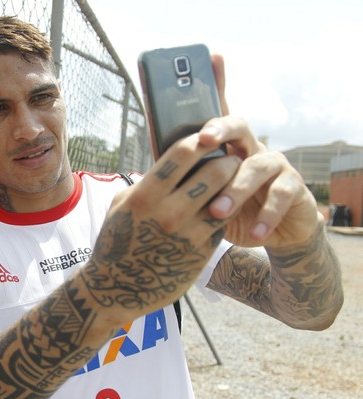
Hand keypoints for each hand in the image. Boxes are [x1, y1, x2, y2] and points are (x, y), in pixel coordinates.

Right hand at [89, 136, 240, 311]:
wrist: (114, 290)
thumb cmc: (115, 244)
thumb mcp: (121, 206)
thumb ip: (145, 184)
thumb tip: (170, 164)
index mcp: (145, 195)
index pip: (182, 153)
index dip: (201, 140)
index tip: (210, 137)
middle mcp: (168, 213)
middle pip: (213, 173)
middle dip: (227, 162)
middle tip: (232, 159)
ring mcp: (187, 235)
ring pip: (225, 200)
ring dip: (235, 187)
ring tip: (236, 181)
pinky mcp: (200, 254)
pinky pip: (221, 226)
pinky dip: (225, 214)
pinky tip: (224, 209)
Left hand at [199, 118, 319, 248]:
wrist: (274, 234)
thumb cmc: (234, 213)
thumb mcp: (208, 202)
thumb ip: (190, 189)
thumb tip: (146, 182)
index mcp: (229, 150)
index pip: (218, 125)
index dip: (210, 121)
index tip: (195, 131)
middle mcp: (253, 150)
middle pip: (240, 128)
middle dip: (222, 131)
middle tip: (204, 141)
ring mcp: (276, 166)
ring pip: (257, 166)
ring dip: (236, 189)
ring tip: (218, 211)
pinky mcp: (295, 187)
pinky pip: (281, 195)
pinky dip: (267, 216)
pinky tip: (255, 234)